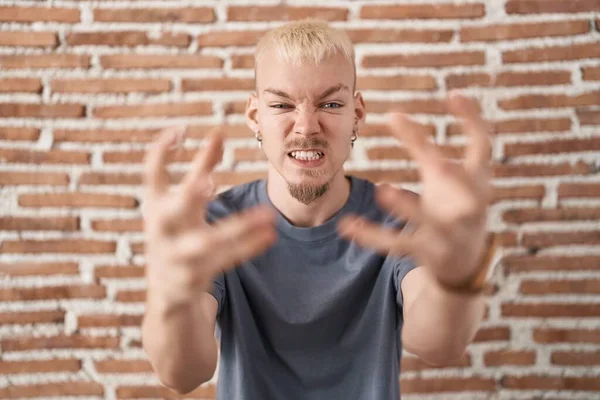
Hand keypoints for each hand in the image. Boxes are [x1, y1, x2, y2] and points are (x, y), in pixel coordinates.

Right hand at [142, 126, 276, 304]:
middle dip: (192, 191)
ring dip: (240, 227)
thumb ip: (200, 173)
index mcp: (156, 206)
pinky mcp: (196, 275)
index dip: (161, 151)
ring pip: (210, 240)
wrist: (166, 290)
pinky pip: (227, 259)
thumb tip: (217, 135)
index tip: (180, 130)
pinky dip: (248, 246)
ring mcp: (178, 254)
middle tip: (209, 179)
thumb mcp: (180, 204)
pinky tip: (269, 234)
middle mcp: (163, 229)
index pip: (152, 174)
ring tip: (269, 214)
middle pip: (179, 206)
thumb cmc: (176, 232)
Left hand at [338, 93, 492, 285]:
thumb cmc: (452, 207)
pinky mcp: (429, 253)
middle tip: (427, 150)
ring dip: (408, 207)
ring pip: (429, 221)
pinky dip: (371, 235)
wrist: (464, 263)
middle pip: (460, 185)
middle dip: (445, 167)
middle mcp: (470, 208)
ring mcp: (451, 233)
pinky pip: (397, 245)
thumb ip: (420, 146)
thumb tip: (394, 114)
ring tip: (382, 190)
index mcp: (478, 183)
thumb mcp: (441, 177)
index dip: (473, 120)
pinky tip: (347, 224)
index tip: (454, 94)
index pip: (483, 147)